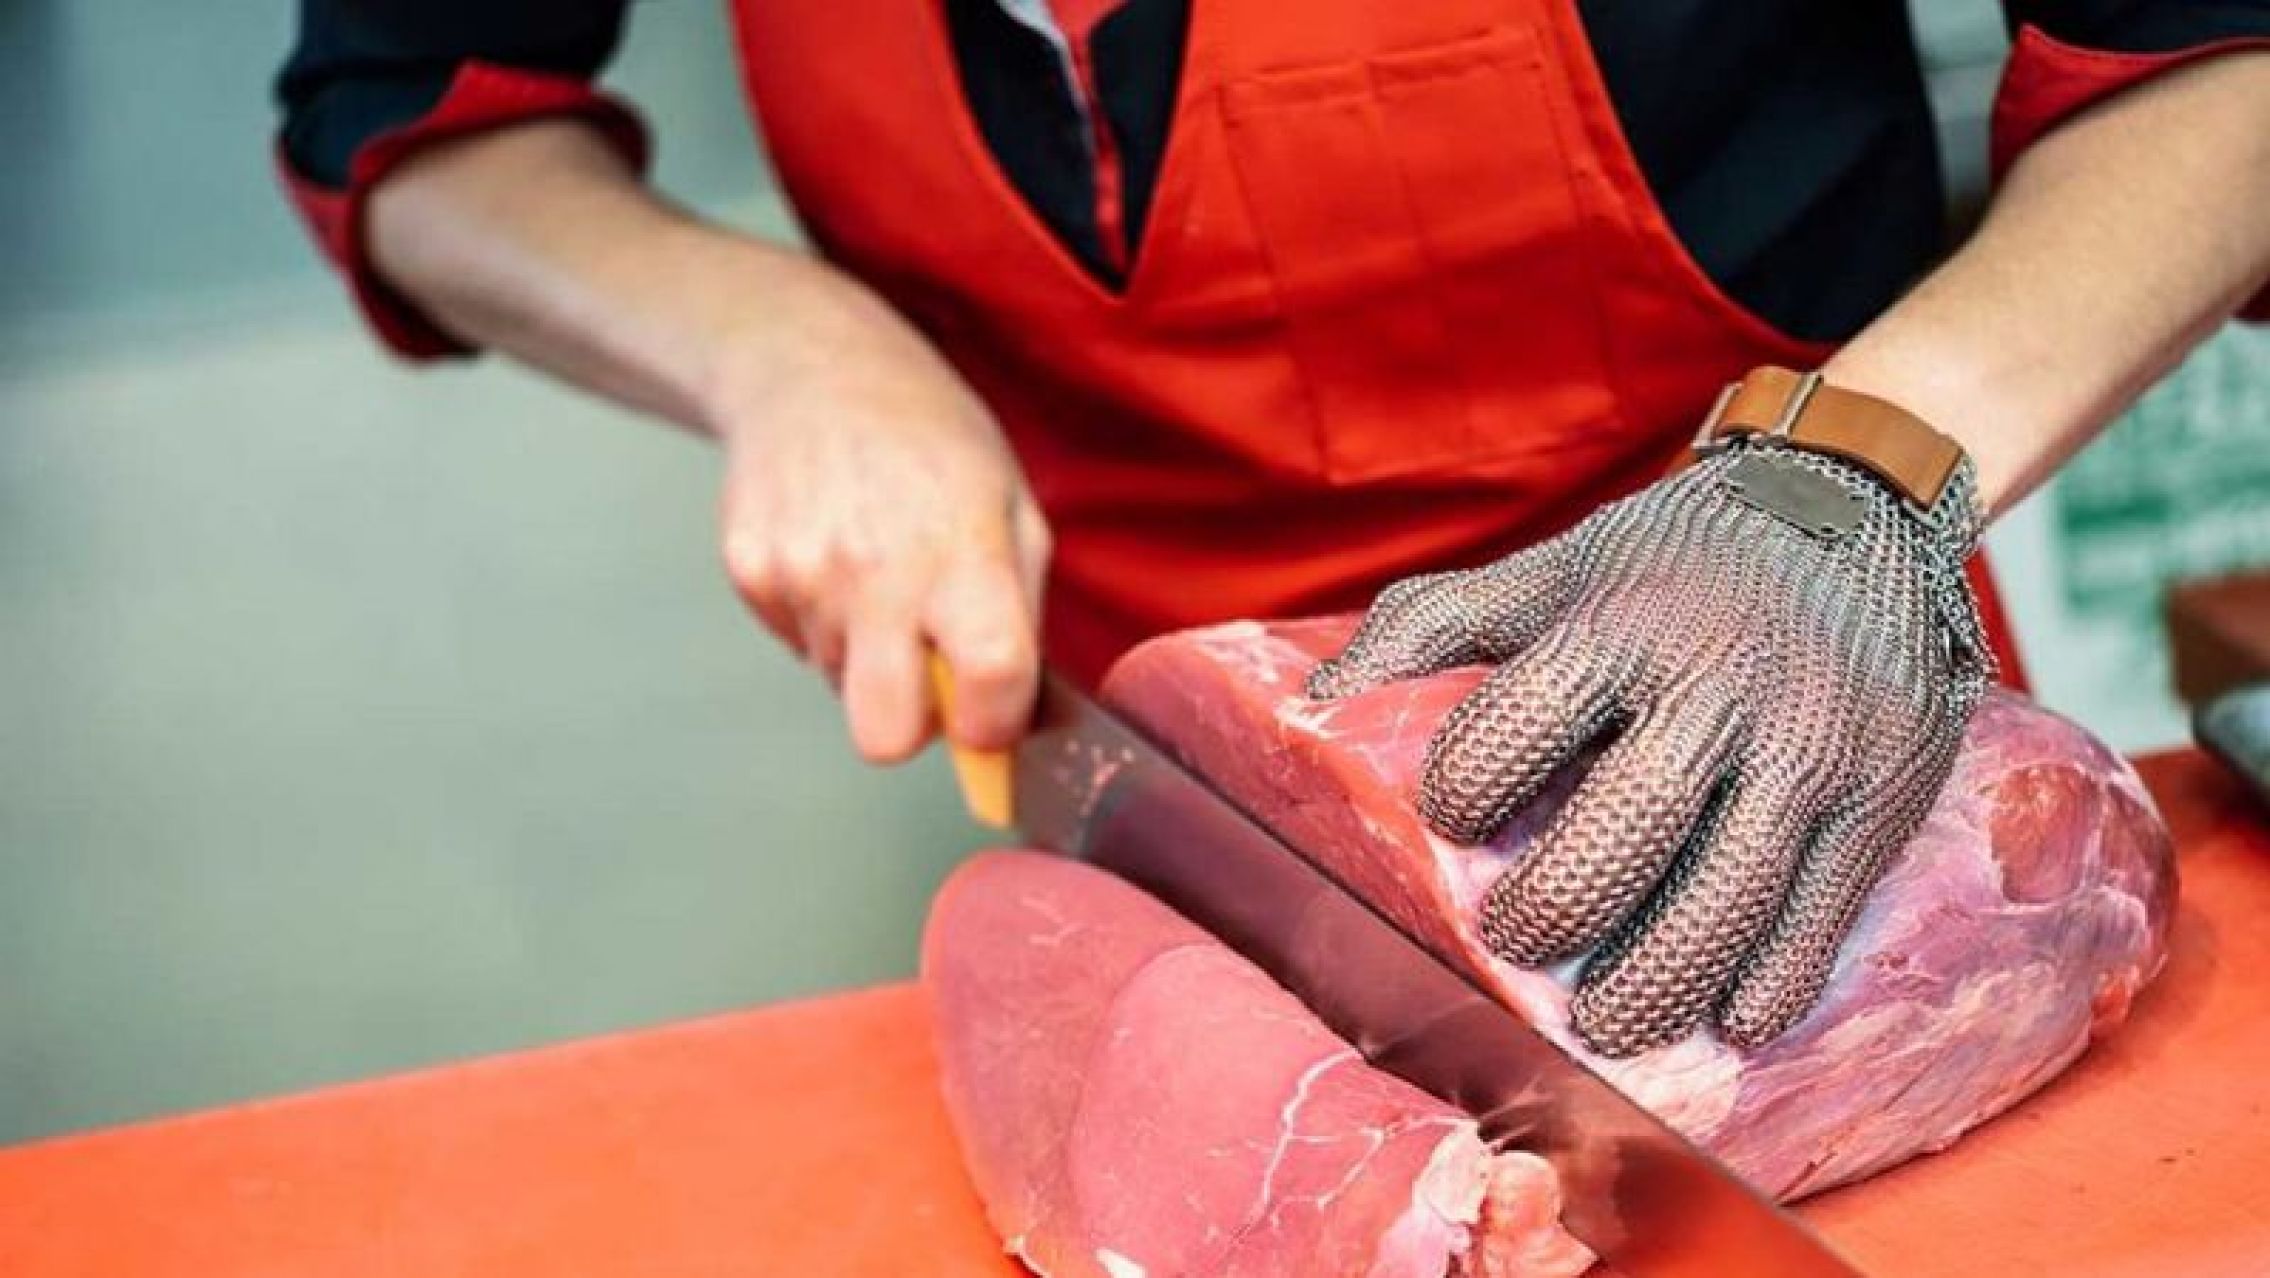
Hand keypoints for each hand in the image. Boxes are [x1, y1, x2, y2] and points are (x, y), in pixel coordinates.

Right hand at [710, 263, 1049, 762]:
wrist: (810, 364)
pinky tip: (833, 552)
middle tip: (926, 668)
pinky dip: (820, 618)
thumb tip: (1021, 722)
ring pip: (841, 684)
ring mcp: (802, 574)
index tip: (991, 711)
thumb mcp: (1012, 505)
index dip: (995, 723)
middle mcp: (877, 571)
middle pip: (884, 737)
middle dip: (910, 724)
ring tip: (876, 568)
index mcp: (961, 552)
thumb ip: (1021, 616)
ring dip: (866, 651)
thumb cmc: (928, 436)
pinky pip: (797, 643)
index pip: (989, 682)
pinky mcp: (749, 572)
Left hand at [1307, 441, 1990, 1055]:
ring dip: (1656, 980)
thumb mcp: (1552, 570)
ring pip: (1728, 892)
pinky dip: (1774, 977)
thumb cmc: (1671, 560)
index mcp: (1620, 624)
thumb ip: (1431, 626)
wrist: (1856, 504)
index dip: (1468, 790)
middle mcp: (1719, 683)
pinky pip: (1824, 909)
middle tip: (1516, 944)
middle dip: (1555, 909)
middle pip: (1624, 831)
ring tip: (1606, 1024)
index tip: (1455, 824)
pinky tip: (1730, 1016)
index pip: (1519, 727)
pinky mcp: (1883, 794)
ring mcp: (1811, 745)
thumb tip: (1308, 708)